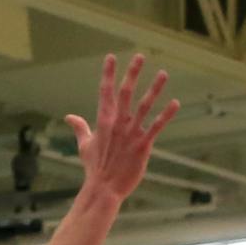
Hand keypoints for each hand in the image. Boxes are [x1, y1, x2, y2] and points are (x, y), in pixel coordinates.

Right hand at [68, 54, 178, 204]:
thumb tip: (70, 116)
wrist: (104, 188)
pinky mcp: (142, 146)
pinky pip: (156, 127)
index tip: (111, 57)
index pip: (105, 91)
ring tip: (164, 73)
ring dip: (154, 89)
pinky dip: (166, 115)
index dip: (108, 73)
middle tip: (140, 56)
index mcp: (103, 120)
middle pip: (125, 92)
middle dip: (132, 73)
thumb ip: (80, 128)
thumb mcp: (85, 145)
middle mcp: (117, 123)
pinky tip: (175, 103)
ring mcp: (130, 134)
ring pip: (144, 106)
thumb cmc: (95, 168)